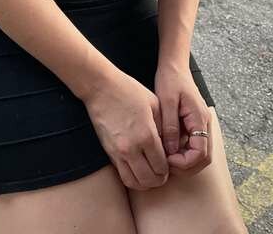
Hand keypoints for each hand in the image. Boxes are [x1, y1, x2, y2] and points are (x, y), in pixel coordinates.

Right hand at [83, 70, 169, 190]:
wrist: (101, 88)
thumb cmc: (129, 91)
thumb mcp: (154, 104)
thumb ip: (163, 127)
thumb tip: (168, 146)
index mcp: (147, 135)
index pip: (162, 165)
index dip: (169, 169)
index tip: (171, 164)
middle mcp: (132, 148)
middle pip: (150, 179)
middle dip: (160, 179)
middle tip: (163, 173)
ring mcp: (118, 152)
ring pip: (135, 182)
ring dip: (146, 183)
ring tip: (151, 174)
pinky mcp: (109, 152)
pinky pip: (123, 176)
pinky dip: (133, 179)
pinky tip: (138, 170)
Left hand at [154, 63, 212, 177]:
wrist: (175, 66)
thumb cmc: (170, 80)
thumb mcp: (167, 102)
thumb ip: (170, 127)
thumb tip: (170, 152)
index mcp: (200, 118)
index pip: (201, 153)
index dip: (185, 162)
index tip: (167, 160)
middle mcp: (205, 123)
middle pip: (204, 158)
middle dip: (185, 167)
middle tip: (165, 165)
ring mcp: (202, 124)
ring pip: (200, 153)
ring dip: (185, 161)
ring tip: (165, 159)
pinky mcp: (195, 124)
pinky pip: (194, 145)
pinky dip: (183, 153)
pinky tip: (167, 150)